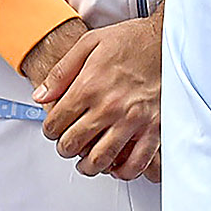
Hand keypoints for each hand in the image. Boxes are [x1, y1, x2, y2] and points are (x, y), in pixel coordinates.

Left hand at [31, 12, 163, 180]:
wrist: (169, 39)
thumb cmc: (131, 40)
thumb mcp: (88, 45)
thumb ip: (60, 73)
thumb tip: (40, 96)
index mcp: (89, 87)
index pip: (56, 122)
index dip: (49, 131)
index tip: (52, 130)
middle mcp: (109, 106)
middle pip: (74, 143)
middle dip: (64, 148)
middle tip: (66, 146)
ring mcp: (134, 119)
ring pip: (101, 158)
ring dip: (88, 166)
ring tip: (86, 163)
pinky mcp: (156, 127)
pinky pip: (139, 161)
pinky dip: (124, 171)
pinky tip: (117, 167)